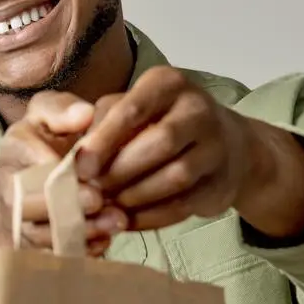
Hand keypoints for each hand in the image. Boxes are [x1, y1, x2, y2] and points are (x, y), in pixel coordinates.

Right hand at [0, 92, 124, 303]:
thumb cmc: (51, 139)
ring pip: (40, 231)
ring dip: (77, 229)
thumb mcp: (52, 113)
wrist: (38, 178)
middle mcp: (9, 185)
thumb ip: (63, 109)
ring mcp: (18, 218)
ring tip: (113, 222)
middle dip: (63, 202)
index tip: (81, 166)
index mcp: (13, 147)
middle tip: (98, 199)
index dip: (50, 163)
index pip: (23, 153)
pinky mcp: (32, 243)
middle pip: (26, 200)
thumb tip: (84, 114)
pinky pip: (49, 253)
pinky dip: (77, 250)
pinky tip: (104, 241)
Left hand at [74, 65, 257, 230]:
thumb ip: (101, 124)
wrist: (224, 145)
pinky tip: (129, 219)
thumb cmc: (157, 123)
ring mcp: (217, 146)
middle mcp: (198, 109)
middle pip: (159, 142)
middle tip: (93, 192)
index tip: (81, 168)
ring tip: (109, 205)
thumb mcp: (127, 109)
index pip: (132, 110)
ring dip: (136, 196)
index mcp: (167, 83)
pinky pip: (185, 204)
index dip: (103, 142)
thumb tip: (78, 158)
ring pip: (176, 176)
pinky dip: (152, 216)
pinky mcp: (222, 183)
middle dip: (120, 171)